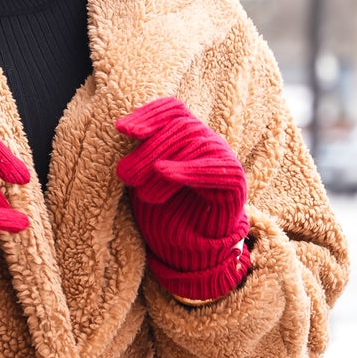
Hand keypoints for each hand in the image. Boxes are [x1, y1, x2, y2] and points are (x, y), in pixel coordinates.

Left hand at [115, 95, 249, 302]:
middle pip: (181, 128)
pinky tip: (164, 172)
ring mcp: (224, 158)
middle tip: (124, 175)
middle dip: (149, 149)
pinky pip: (217, 169)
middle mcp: (208, 140)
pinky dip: (188, 169)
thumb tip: (120, 130)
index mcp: (188, 134)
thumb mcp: (146, 180)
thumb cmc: (167, 210)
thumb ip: (139, 157)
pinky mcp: (236, 182)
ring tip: (140, 191)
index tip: (122, 129)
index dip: (149, 114)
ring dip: (163, 163)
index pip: (173, 110)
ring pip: (197, 145)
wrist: (196, 247)